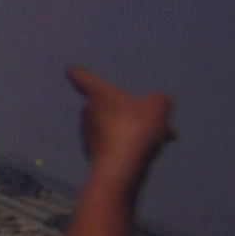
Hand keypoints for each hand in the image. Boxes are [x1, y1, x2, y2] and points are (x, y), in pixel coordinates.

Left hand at [68, 65, 176, 182]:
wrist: (120, 167)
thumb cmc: (135, 128)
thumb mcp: (157, 107)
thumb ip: (158, 99)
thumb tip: (157, 100)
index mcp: (98, 94)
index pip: (83, 78)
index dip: (79, 72)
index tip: (72, 68)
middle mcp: (88, 112)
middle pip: (109, 107)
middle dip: (131, 112)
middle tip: (157, 121)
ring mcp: (89, 135)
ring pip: (116, 127)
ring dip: (135, 131)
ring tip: (162, 139)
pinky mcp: (95, 155)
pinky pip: (116, 145)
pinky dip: (130, 147)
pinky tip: (149, 153)